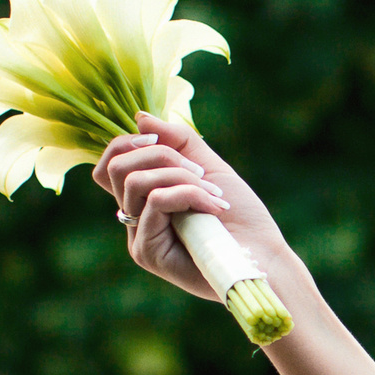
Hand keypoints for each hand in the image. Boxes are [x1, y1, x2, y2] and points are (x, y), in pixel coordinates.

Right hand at [92, 112, 287, 299]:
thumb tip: (139, 118)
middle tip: (200, 172)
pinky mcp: (147, 252)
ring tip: (213, 195)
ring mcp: (138, 237)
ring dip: (180, 176)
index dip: (129, 142)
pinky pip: (156, 202)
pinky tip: (214, 208)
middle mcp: (135, 218)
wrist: (264, 256)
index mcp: (145, 198)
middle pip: (116, 167)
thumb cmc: (241, 216)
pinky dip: (188, 194)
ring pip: (135, 182)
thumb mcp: (209, 167)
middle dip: (162, 155)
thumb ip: (177, 142)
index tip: (162, 140)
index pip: (110, 163)